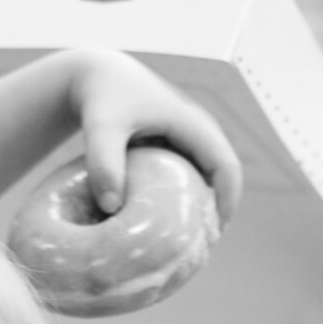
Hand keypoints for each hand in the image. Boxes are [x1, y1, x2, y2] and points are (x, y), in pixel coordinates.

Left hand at [69, 49, 243, 225]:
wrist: (95, 73)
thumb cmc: (100, 98)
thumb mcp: (100, 127)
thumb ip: (104, 163)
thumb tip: (110, 207)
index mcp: (194, 124)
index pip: (227, 168)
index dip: (227, 204)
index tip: (212, 237)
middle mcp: (199, 129)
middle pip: (224, 177)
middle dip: (217, 212)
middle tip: (199, 250)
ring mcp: (190, 136)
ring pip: (210, 178)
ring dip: (205, 207)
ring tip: (186, 242)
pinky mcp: (177, 143)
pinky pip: (193, 174)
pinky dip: (188, 198)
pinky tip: (169, 224)